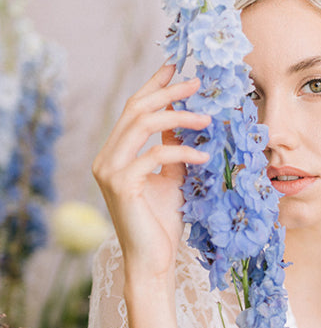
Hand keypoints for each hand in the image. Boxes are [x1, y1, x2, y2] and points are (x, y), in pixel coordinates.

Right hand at [92, 63, 210, 280]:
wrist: (152, 261)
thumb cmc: (162, 223)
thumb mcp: (171, 179)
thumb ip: (172, 151)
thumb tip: (186, 122)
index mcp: (114, 154)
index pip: (133, 109)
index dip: (153, 86)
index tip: (175, 67)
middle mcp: (106, 158)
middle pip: (136, 109)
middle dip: (168, 92)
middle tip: (197, 83)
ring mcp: (110, 170)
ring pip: (143, 125)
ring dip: (178, 117)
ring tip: (207, 119)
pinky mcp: (121, 184)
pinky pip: (154, 155)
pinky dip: (182, 151)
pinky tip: (203, 156)